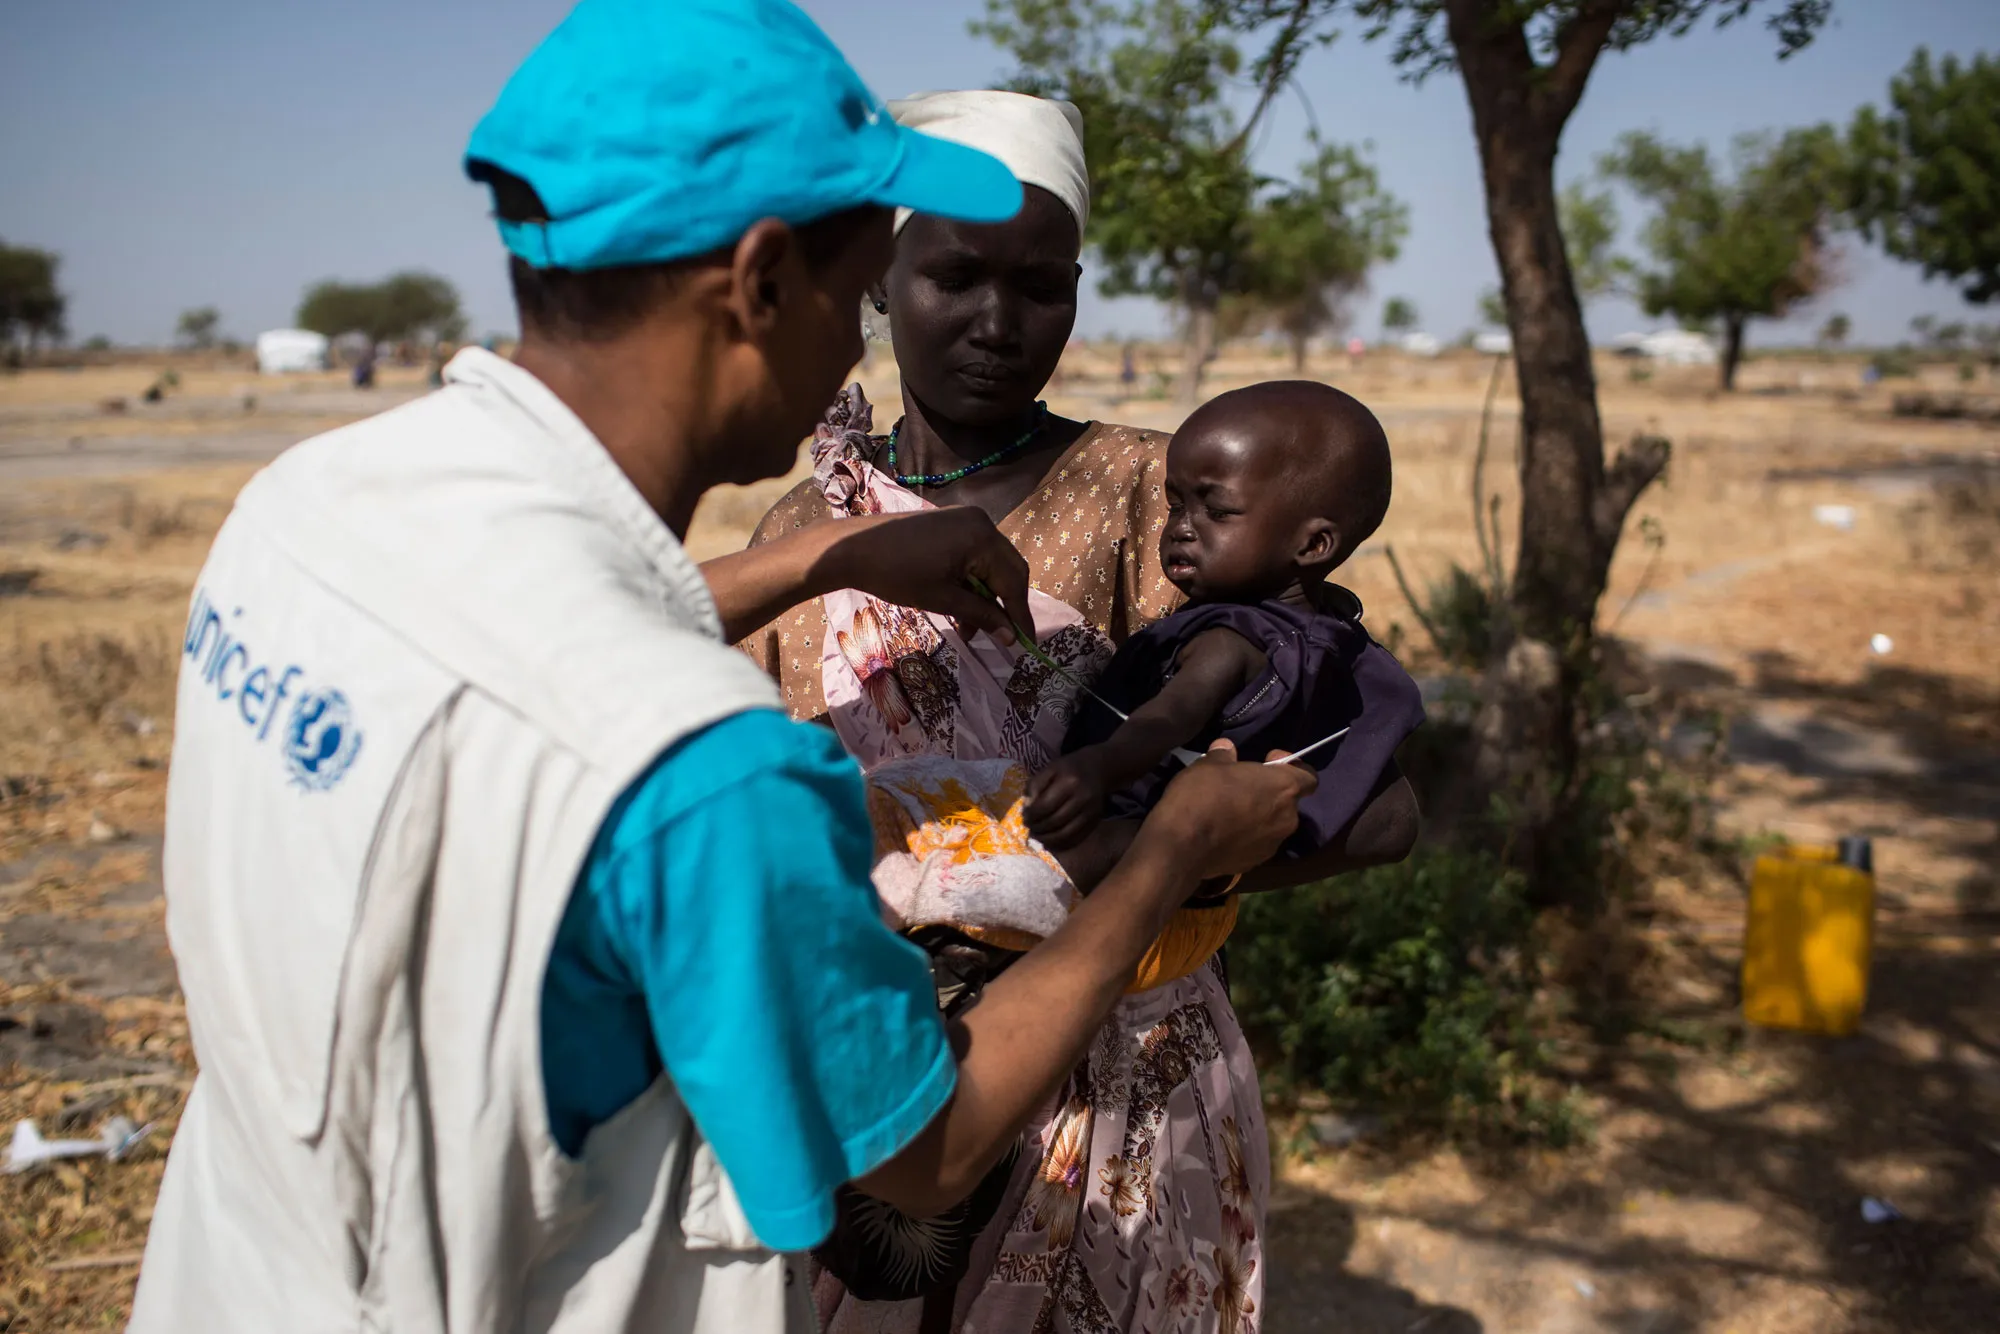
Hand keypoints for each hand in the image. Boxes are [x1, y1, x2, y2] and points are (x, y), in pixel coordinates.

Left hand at [816, 507, 1033, 645]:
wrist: (851, 548)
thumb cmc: (896, 575)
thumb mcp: (942, 599)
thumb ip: (981, 615)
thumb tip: (1011, 636)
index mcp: (982, 537)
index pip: (1013, 581)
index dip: (1020, 615)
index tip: (1026, 644)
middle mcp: (981, 522)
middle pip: (1008, 569)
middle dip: (1004, 605)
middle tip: (1001, 637)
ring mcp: (965, 519)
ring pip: (990, 564)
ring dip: (985, 597)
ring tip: (970, 629)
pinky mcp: (950, 523)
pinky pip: (974, 554)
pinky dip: (971, 581)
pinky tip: (960, 606)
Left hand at [1025, 751, 1109, 850]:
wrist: (1099, 770)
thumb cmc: (1069, 768)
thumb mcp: (1050, 768)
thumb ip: (1035, 785)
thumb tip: (1027, 807)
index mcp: (1070, 782)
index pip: (1045, 806)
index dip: (1032, 815)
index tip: (1024, 817)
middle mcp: (1083, 798)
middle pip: (1055, 821)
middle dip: (1038, 828)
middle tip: (1029, 827)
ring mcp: (1091, 811)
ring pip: (1066, 834)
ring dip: (1048, 838)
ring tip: (1037, 835)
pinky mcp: (1095, 821)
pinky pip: (1076, 838)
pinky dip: (1061, 843)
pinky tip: (1050, 840)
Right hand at [1141, 740, 1314, 880]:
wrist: (1183, 846)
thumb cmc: (1202, 795)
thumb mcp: (1209, 765)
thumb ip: (1224, 756)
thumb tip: (1226, 748)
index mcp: (1284, 788)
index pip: (1309, 777)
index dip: (1292, 767)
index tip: (1268, 762)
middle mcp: (1287, 818)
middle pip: (1289, 802)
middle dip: (1271, 794)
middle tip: (1244, 787)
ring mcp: (1273, 844)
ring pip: (1273, 825)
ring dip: (1259, 816)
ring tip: (1231, 812)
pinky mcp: (1255, 862)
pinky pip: (1257, 843)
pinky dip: (1246, 837)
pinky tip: (1224, 833)